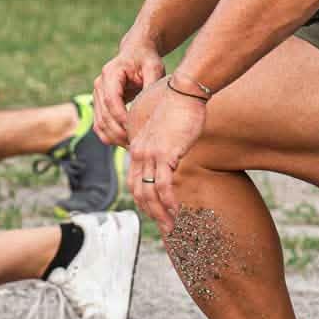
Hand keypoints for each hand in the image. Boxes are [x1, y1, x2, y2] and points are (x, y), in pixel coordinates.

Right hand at [93, 38, 164, 146]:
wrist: (136, 52)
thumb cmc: (147, 59)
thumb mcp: (154, 67)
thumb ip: (152, 84)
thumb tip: (151, 106)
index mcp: (111, 73)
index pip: (111, 101)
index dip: (122, 118)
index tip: (137, 131)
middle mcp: (99, 84)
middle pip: (104, 116)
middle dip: (120, 133)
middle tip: (137, 145)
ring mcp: (96, 95)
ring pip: (99, 124)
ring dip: (115, 138)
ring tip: (133, 147)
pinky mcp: (99, 104)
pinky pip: (100, 126)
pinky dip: (111, 137)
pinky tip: (127, 143)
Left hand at [127, 82, 206, 235]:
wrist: (184, 91)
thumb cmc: (177, 105)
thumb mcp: (163, 127)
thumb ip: (160, 142)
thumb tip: (169, 152)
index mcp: (137, 147)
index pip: (134, 182)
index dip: (143, 201)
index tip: (154, 213)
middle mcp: (139, 153)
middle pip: (139, 192)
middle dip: (151, 214)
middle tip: (164, 228)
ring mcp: (150, 154)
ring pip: (150, 193)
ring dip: (160, 214)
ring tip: (171, 227)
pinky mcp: (165, 154)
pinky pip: (164, 185)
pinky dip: (168, 201)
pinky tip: (176, 211)